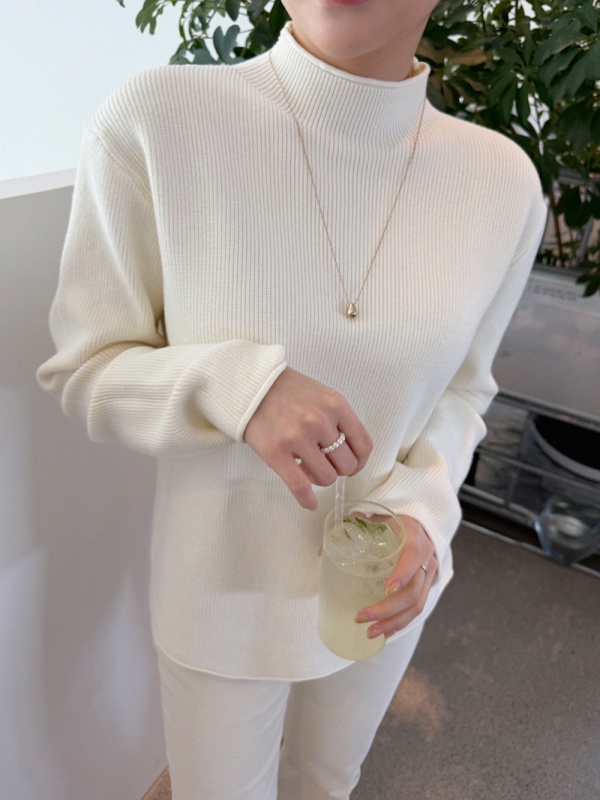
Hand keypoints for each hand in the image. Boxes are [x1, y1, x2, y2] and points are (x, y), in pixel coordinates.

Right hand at [243, 367, 372, 509]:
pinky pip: (300, 486)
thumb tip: (350, 457)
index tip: (352, 465)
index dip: (360, 461)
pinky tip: (309, 503)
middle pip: (347, 465)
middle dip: (338, 469)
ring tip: (308, 468)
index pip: (363, 445)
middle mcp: (320, 421)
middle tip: (323, 462)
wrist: (252, 386)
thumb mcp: (323, 396)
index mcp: (337, 406)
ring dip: (320, 479)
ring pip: (326, 477)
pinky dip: (307, 499)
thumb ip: (339, 421)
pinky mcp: (276, 453)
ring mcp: (298, 437)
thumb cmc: (289, 392)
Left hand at [354, 516, 437, 637]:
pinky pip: (417, 608)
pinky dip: (401, 622)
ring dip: (393, 622)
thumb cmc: (392, 520)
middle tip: (362, 617)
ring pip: (416, 605)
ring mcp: (429, 573)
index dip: (402, 573)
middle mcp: (426, 557)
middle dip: (387, 608)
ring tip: (371, 632)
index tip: (386, 589)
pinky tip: (385, 631)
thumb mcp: (376, 517)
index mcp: (414, 536)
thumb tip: (322, 550)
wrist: (419, 522)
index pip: (413, 556)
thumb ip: (352, 528)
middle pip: (412, 590)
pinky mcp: (427, 585)